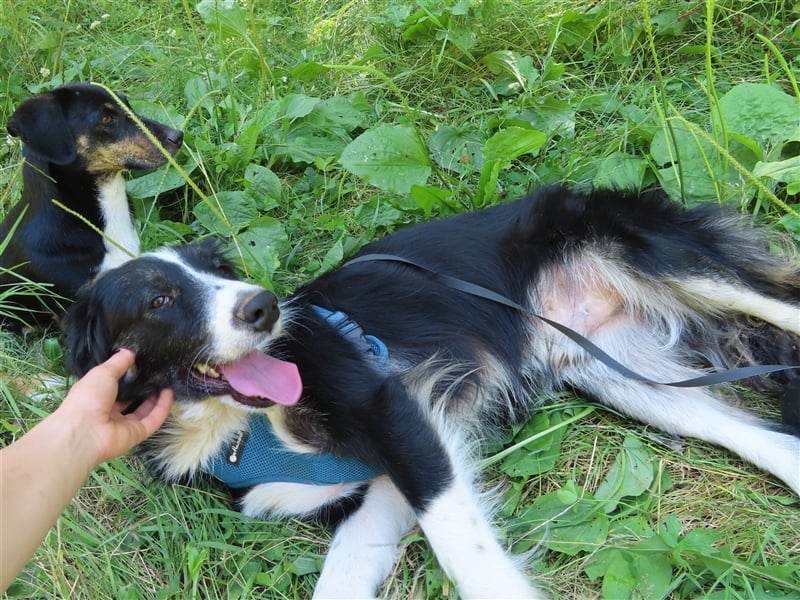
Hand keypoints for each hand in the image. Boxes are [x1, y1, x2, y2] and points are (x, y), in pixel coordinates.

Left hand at [55, 349, 173, 464]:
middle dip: (143, 388)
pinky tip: (169, 393)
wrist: (85, 431)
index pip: (114, 388)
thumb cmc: (88, 398)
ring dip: (156, 398)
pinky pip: (153, 420)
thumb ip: (118, 362)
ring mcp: (124, 425)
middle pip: (130, 400)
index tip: (140, 365)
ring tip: (166, 382)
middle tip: (157, 374)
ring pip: (144, 411)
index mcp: (97, 398)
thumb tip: (130, 352)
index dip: (126, 377)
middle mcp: (110, 412)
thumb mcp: (102, 372)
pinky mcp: (137, 433)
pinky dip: (162, 407)